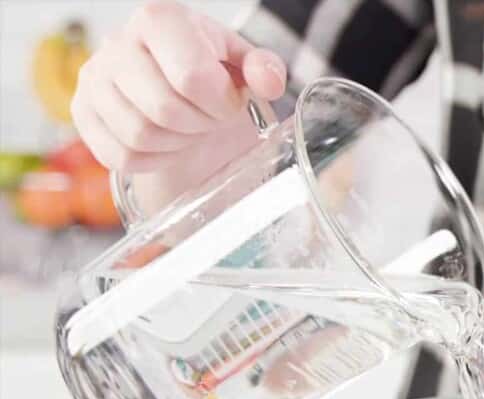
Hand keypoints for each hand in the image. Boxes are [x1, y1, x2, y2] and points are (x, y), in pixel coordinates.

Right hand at [70, 0, 286, 174]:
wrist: (174, 88)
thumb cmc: (212, 72)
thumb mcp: (245, 64)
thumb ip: (264, 69)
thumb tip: (267, 82)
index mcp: (160, 19)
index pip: (191, 76)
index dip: (221, 103)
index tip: (230, 103)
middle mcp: (118, 42)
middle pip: (164, 109)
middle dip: (200, 125)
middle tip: (211, 119)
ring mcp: (93, 78)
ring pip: (140, 135)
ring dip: (178, 143)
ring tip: (190, 127)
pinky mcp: (82, 112)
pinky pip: (120, 156)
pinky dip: (154, 160)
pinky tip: (168, 142)